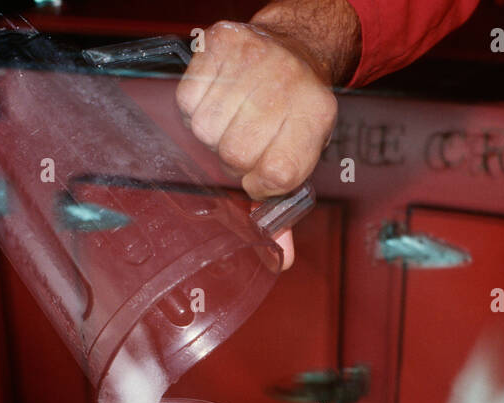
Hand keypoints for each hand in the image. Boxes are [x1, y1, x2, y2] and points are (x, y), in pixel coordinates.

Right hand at [177, 20, 338, 269]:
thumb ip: (285, 204)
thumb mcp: (301, 155)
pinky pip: (188, 99)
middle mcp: (288, 82)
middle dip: (235, 158)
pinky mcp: (221, 42)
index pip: (277, 174)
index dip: (261, 182)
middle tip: (246, 141)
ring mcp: (255, 58)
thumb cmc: (293, 113)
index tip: (263, 172)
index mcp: (315, 114)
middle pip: (236, 153)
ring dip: (213, 133)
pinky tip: (216, 99)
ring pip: (206, 129)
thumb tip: (282, 258)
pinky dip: (195, 107)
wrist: (292, 49)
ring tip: (232, 119)